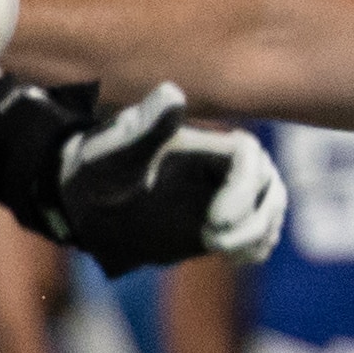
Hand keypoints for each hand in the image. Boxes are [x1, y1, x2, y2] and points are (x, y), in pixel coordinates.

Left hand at [0, 82, 286, 273]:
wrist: (85, 207)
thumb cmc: (96, 172)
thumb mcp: (116, 152)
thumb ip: (147, 127)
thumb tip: (172, 94)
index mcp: (202, 145)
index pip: (248, 157)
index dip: (243, 189)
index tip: (215, 221)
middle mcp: (220, 169)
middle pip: (267, 185)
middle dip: (256, 216)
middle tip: (218, 242)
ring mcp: (225, 197)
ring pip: (268, 209)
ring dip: (258, 232)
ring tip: (227, 251)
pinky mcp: (224, 224)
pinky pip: (258, 233)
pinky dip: (256, 245)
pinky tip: (235, 257)